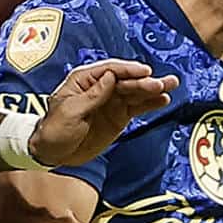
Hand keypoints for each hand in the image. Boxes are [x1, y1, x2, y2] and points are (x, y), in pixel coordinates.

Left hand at [30, 61, 178, 168]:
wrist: (52, 152)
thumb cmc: (54, 129)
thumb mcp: (70, 112)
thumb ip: (92, 96)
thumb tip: (110, 77)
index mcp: (84, 80)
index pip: (110, 70)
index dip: (129, 70)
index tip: (144, 72)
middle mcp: (100, 87)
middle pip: (126, 81)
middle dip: (145, 81)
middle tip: (161, 83)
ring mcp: (111, 102)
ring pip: (135, 92)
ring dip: (153, 89)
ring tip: (170, 85)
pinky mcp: (118, 116)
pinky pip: (136, 107)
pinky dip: (150, 104)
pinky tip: (162, 100)